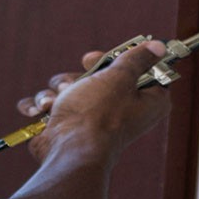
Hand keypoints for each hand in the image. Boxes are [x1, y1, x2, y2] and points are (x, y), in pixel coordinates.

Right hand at [12, 41, 171, 160]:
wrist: (69, 151)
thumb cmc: (98, 114)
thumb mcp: (120, 77)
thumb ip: (136, 59)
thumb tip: (158, 47)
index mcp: (146, 101)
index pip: (141, 71)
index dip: (123, 59)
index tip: (107, 57)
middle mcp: (123, 111)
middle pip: (101, 76)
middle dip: (81, 75)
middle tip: (81, 75)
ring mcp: (92, 118)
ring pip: (72, 87)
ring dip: (59, 90)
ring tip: (56, 101)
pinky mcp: (69, 125)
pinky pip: (53, 105)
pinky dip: (43, 105)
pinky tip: (40, 110)